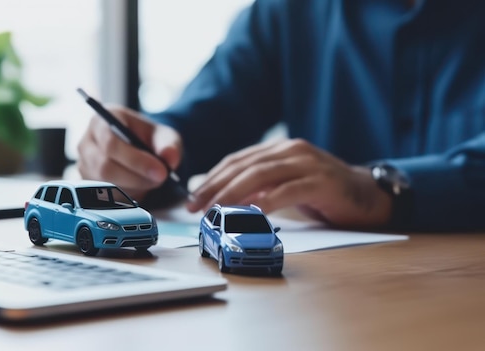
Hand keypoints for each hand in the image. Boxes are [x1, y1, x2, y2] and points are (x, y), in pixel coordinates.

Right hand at [77, 106, 182, 200]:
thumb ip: (169, 145)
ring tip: (151, 180)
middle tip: (160, 179)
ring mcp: (84, 164)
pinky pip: (104, 197)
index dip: (136, 160)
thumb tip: (169, 158)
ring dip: (133, 188)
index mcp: (102, 120)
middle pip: (105, 167)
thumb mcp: (164, 136)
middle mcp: (87, 142)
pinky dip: (126, 196)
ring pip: (105, 185)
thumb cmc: (149, 139)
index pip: (111, 143)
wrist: (142, 150)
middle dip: (136, 178)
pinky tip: (139, 187)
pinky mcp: (87, 182)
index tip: (161, 171)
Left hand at [187, 138, 391, 227]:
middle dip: (215, 186)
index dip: (212, 177)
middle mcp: (290, 150)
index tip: (193, 196)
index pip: (237, 160)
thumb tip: (220, 196)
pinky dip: (267, 201)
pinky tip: (250, 212)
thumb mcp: (284, 186)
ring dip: (233, 194)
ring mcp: (307, 163)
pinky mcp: (321, 181)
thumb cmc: (322, 193)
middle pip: (244, 166)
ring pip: (261, 175)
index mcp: (278, 149)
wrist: (367, 195)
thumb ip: (257, 187)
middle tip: (195, 205)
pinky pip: (288, 190)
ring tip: (215, 210)